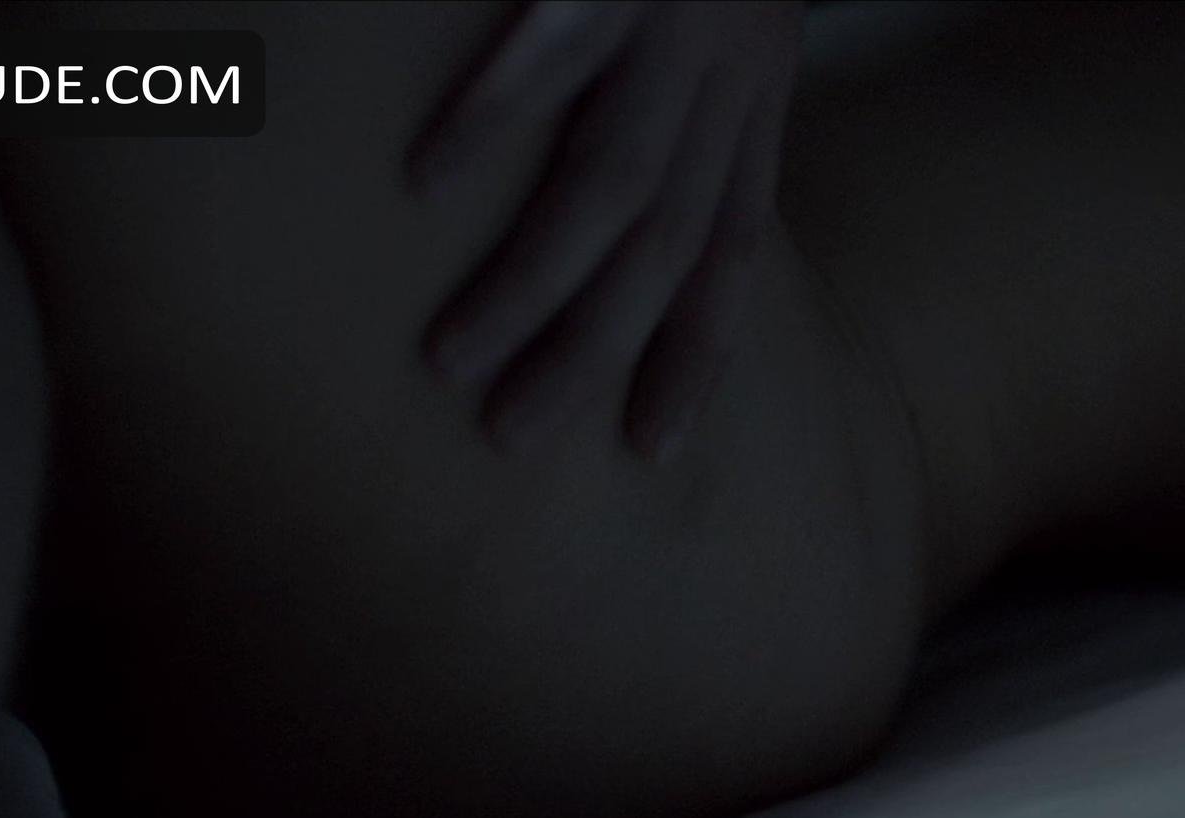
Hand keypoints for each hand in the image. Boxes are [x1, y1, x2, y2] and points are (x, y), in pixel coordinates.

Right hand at [409, 1, 802, 460]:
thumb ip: (675, 95)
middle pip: (671, 242)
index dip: (698, 352)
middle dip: (594, 352)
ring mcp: (683, 12)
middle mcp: (733, 62)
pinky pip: (560, 46)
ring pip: (618, 181)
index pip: (735, 249)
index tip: (651, 449)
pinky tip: (427, 183)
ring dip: (534, 283)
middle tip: (511, 436)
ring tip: (452, 358)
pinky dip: (493, 116)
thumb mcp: (724, 9)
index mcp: (757, 80)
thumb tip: (612, 209)